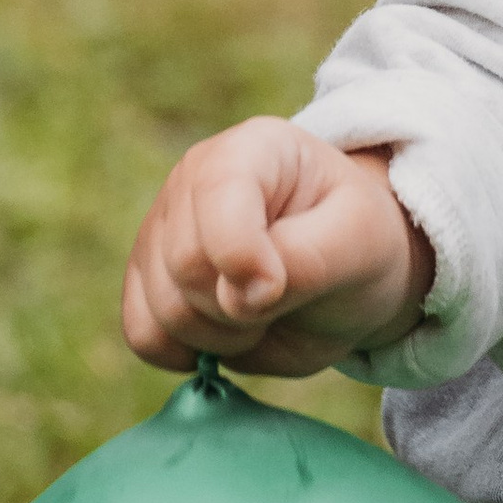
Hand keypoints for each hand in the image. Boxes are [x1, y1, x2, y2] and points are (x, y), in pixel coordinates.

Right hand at [123, 116, 430, 380]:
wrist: (348, 276)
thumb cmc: (358, 244)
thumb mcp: (360, 245)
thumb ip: (306, 263)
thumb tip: (239, 297)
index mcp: (252, 149)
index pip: (216, 197)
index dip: (242, 257)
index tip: (279, 287)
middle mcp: (192, 180)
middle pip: (185, 266)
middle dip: (242, 307)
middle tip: (284, 297)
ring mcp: (162, 230)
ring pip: (162, 310)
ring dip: (222, 335)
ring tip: (263, 312)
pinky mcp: (146, 281)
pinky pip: (143, 336)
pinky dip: (188, 353)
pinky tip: (227, 334)